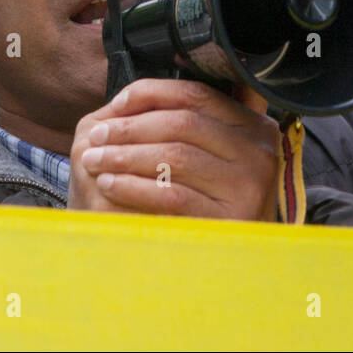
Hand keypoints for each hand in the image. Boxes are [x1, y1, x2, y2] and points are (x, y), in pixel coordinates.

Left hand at [67, 77, 279, 220]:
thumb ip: (180, 121)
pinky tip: (110, 185)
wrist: (219, 259)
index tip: (117, 105)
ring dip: (126, 155)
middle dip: (131, 128)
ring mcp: (249, 187)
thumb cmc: (203, 197)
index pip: (197, 95)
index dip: (151, 93)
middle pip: (183, 124)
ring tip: (95, 160)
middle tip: (96, 137)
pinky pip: (172, 195)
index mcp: (253, 126)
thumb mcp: (204, 153)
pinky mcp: (230, 219)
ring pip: (176, 156)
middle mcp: (258, 152)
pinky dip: (134, 186)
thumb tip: (129, 96)